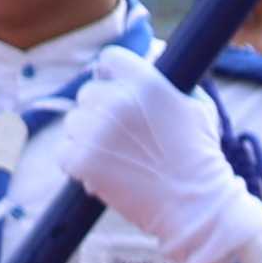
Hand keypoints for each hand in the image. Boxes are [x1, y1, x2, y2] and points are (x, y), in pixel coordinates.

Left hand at [49, 49, 261, 262]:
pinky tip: (101, 169)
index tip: (115, 88)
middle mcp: (116, 102)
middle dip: (100, 109)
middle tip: (120, 133)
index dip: (111, 73)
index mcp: (145, 83)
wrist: (193, 204)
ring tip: (114, 155)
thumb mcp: (196, 105)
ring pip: (72, 121)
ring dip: (87, 135)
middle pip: (87, 91)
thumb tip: (149, 59)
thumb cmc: (198, 156)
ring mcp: (95, 131)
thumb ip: (169, 80)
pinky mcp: (81, 160)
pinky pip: (63, 150)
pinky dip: (76, 161)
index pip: (109, 59)